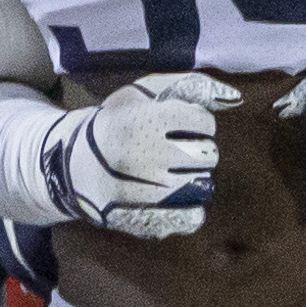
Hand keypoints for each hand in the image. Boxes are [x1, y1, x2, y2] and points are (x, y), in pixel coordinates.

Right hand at [45, 72, 229, 237]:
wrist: (71, 163)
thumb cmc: (116, 122)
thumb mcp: (142, 94)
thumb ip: (189, 87)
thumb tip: (234, 97)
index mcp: (141, 120)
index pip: (203, 122)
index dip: (199, 121)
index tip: (184, 125)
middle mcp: (141, 156)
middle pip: (207, 155)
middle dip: (200, 150)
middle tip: (182, 150)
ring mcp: (140, 191)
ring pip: (200, 186)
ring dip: (196, 178)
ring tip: (175, 171)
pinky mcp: (140, 218)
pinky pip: (188, 218)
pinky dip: (191, 209)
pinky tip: (180, 198)